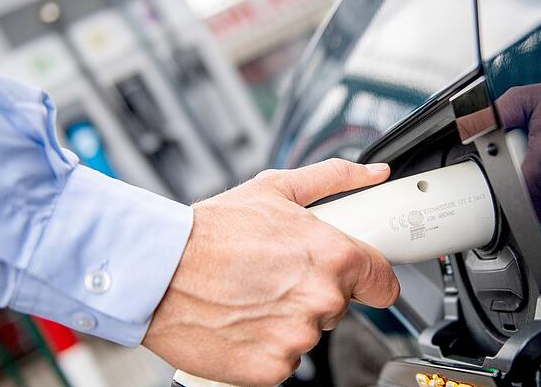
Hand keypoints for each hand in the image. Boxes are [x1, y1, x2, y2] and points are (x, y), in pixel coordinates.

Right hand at [143, 159, 398, 385]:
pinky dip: (266, 345)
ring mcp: (298, 338)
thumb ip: (335, 178)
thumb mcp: (276, 188)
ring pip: (309, 332)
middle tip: (276, 275)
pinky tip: (243, 320)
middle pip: (341, 306)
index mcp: (333, 256)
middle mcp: (322, 299)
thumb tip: (373, 173)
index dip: (370, 278)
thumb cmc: (211, 231)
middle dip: (315, 291)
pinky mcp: (272, 369)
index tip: (357, 278)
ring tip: (252, 295)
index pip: (383, 282)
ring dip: (289, 319)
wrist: (157, 270)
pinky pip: (283, 359)